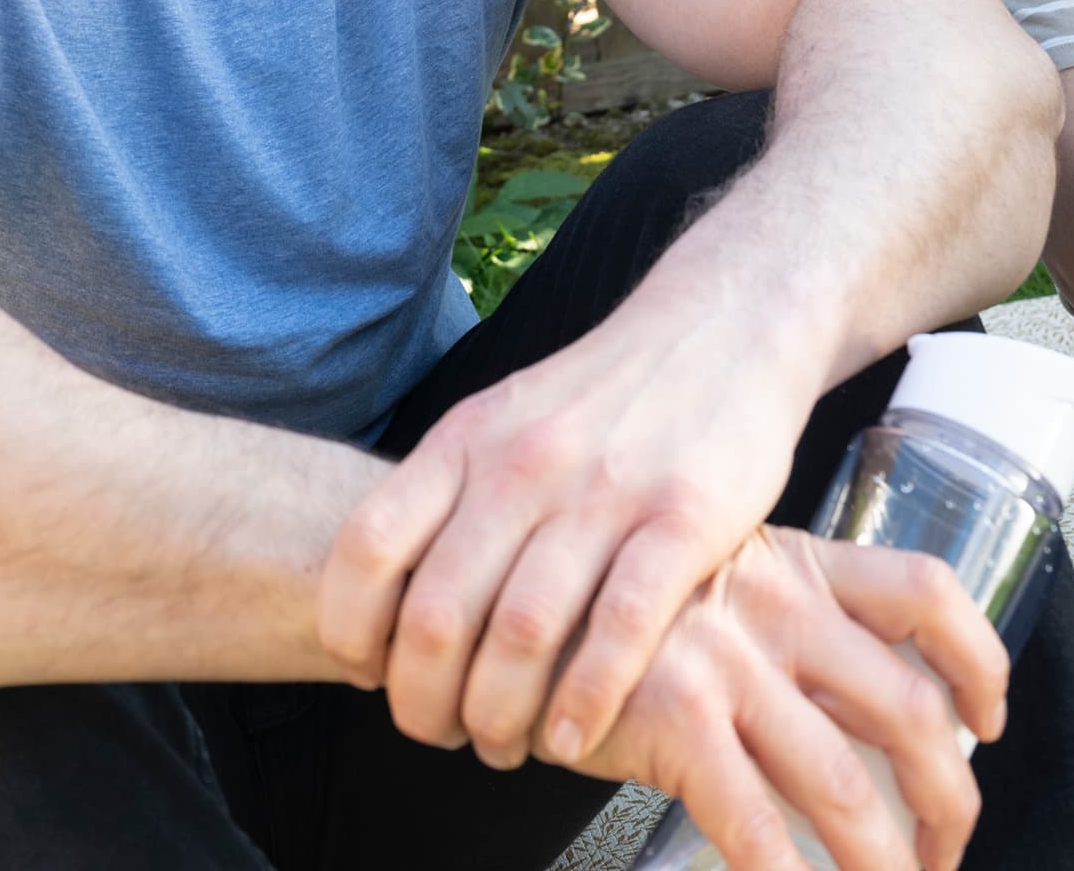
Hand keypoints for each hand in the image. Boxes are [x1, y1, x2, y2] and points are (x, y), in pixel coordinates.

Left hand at [320, 304, 823, 767]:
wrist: (722, 325)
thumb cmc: (602, 398)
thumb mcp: (504, 419)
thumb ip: (450, 495)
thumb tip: (386, 602)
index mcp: (466, 440)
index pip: (368, 546)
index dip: (351, 628)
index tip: (365, 675)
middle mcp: (524, 463)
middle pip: (438, 613)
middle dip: (423, 701)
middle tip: (437, 735)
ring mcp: (605, 490)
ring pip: (522, 633)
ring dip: (500, 716)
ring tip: (502, 747)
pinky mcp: (685, 516)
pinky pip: (620, 628)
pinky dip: (586, 700)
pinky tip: (572, 737)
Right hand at [571, 529, 1008, 870]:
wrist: (498, 595)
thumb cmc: (604, 604)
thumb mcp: (706, 577)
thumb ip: (775, 625)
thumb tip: (842, 712)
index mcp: (796, 563)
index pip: (925, 594)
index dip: (978, 661)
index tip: (990, 719)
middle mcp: (775, 607)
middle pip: (908, 710)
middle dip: (947, 802)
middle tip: (944, 850)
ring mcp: (726, 663)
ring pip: (847, 786)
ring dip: (886, 863)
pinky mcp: (674, 719)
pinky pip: (755, 826)